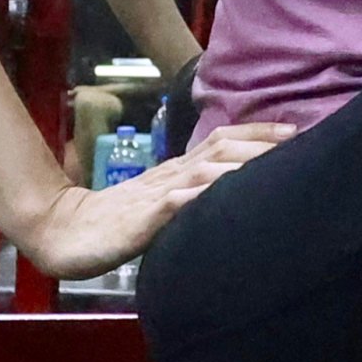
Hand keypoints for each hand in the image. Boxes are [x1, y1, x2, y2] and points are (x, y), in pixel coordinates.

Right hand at [16, 122, 294, 281]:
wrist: (62, 231)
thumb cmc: (113, 225)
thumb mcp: (162, 209)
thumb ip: (191, 199)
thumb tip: (230, 197)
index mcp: (176, 172)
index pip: (221, 141)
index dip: (257, 132)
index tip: (295, 130)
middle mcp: (171, 176)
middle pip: (220, 148)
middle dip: (261, 143)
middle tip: (299, 140)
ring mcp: (156, 195)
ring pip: (204, 172)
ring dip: (239, 165)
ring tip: (273, 162)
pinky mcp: (142, 219)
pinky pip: (174, 204)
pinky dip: (199, 196)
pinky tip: (222, 193)